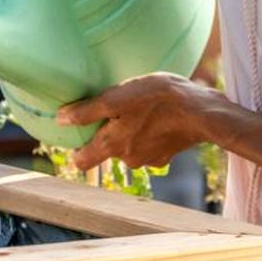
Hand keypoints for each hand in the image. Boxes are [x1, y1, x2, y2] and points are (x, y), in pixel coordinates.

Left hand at [56, 74, 229, 170]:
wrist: (201, 112)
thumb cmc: (158, 99)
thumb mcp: (117, 98)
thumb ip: (87, 111)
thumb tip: (60, 119)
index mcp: (112, 146)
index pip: (81, 162)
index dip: (76, 148)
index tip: (77, 131)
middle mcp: (128, 159)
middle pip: (106, 151)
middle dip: (107, 133)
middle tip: (115, 110)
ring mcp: (149, 159)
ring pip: (129, 147)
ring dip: (130, 130)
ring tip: (139, 107)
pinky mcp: (167, 154)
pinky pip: (149, 145)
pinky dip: (149, 132)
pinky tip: (157, 115)